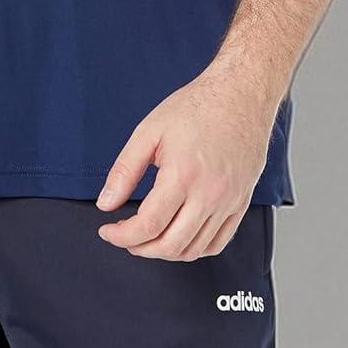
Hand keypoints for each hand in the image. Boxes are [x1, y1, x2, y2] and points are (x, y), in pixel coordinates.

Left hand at [94, 68, 275, 260]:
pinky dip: (194, 249)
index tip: (108, 231)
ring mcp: (228, 202)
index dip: (122, 235)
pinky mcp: (241, 204)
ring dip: (165, 251)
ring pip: (194, 250)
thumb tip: (106, 202)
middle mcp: (209, 194)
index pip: (148, 225)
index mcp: (183, 175)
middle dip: (140, 248)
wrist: (239, 95)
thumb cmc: (196, 108)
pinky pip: (217, 243)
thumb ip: (125, 170)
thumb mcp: (149, 131)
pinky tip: (178, 236)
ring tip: (148, 237)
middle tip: (124, 236)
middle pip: (170, 245)